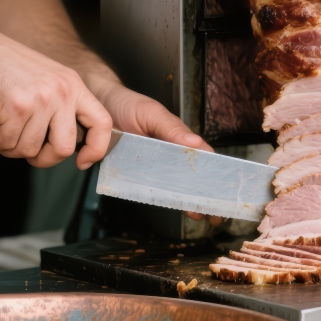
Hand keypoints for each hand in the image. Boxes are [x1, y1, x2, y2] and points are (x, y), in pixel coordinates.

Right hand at [0, 26, 112, 169]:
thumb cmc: (6, 67)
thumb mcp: (47, 79)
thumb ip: (61, 106)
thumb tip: (66, 145)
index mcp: (74, 86)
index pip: (102, 123)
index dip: (96, 149)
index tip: (82, 161)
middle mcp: (62, 92)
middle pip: (64, 148)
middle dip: (43, 159)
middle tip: (27, 151)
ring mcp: (40, 100)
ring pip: (30, 149)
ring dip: (11, 148)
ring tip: (2, 132)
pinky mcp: (16, 108)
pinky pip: (8, 144)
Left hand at [90, 79, 223, 225]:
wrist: (97, 107)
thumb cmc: (127, 105)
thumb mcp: (151, 113)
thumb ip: (171, 128)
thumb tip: (196, 143)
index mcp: (179, 138)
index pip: (202, 157)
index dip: (215, 173)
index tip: (224, 190)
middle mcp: (169, 153)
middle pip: (192, 176)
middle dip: (205, 194)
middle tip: (215, 213)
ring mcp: (153, 164)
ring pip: (174, 184)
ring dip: (188, 199)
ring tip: (198, 215)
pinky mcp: (136, 172)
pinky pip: (151, 187)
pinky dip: (164, 197)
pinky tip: (174, 207)